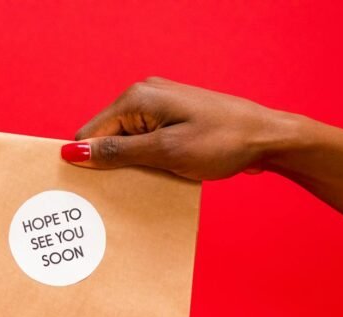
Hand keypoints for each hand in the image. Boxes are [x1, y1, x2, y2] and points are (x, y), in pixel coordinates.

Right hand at [61, 77, 295, 179]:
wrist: (267, 137)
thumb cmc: (222, 142)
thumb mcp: (165, 152)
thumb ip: (117, 153)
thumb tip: (75, 153)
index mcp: (136, 99)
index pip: (90, 134)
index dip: (88, 163)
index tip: (93, 192)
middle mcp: (143, 97)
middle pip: (106, 138)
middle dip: (110, 166)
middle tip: (125, 192)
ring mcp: (159, 106)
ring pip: (126, 143)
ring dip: (131, 166)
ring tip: (148, 183)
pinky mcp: (172, 119)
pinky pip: (145, 142)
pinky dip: (147, 161)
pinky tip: (161, 175)